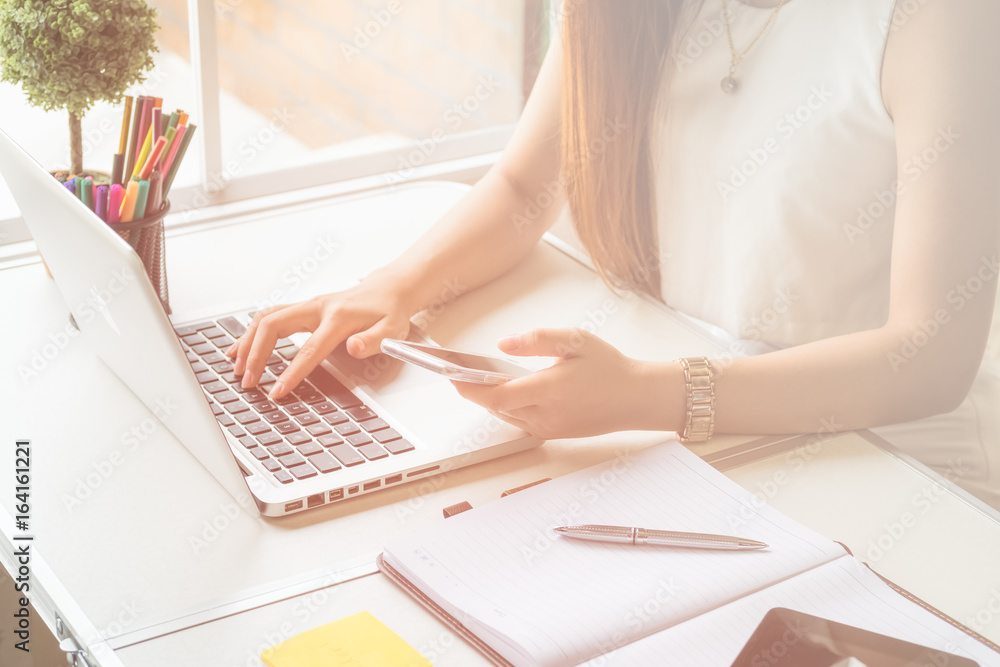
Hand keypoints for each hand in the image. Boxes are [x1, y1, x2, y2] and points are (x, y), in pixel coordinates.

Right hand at [228, 276, 414, 398]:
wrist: (389, 290)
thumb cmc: (390, 312)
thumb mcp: (392, 330)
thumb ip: (374, 341)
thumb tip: (355, 349)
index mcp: (337, 318)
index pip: (308, 349)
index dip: (291, 373)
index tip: (276, 392)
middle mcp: (317, 307)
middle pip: (273, 326)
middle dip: (256, 354)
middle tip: (248, 381)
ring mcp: (307, 305)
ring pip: (266, 318)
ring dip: (248, 342)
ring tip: (236, 367)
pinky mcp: (303, 308)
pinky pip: (270, 317)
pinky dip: (252, 333)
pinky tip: (241, 349)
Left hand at [452, 328, 679, 438]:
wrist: (637, 398)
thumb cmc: (609, 367)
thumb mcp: (575, 340)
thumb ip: (537, 340)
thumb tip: (503, 343)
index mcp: (549, 390)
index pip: (496, 394)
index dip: (469, 387)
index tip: (452, 374)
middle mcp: (546, 414)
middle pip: (495, 406)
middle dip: (475, 390)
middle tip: (458, 371)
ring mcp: (549, 428)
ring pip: (506, 415)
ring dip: (490, 399)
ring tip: (477, 378)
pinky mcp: (553, 434)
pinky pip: (520, 422)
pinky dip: (508, 407)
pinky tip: (506, 390)